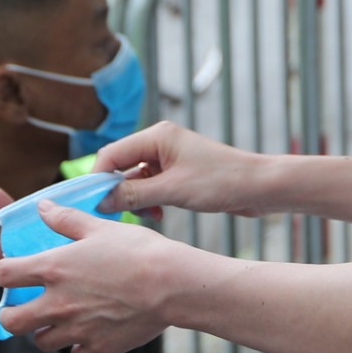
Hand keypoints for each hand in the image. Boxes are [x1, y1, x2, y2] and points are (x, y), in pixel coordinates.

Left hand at [0, 201, 189, 352]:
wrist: (171, 285)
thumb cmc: (138, 251)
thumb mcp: (99, 227)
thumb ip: (65, 219)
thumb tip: (43, 207)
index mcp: (53, 269)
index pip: (2, 275)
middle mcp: (57, 303)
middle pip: (11, 322)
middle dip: (10, 316)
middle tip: (22, 308)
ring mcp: (75, 329)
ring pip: (41, 342)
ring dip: (44, 332)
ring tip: (59, 320)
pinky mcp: (96, 348)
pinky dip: (78, 346)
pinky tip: (89, 331)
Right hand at [96, 122, 264, 216]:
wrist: (259, 187)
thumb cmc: (221, 182)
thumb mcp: (172, 191)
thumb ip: (134, 195)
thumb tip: (101, 201)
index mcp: (157, 136)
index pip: (112, 154)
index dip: (98, 178)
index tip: (93, 204)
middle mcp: (160, 142)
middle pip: (121, 166)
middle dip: (118, 191)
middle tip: (116, 215)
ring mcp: (169, 158)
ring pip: (135, 179)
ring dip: (136, 200)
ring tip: (148, 216)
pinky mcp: (178, 173)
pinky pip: (151, 186)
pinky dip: (149, 201)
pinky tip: (158, 215)